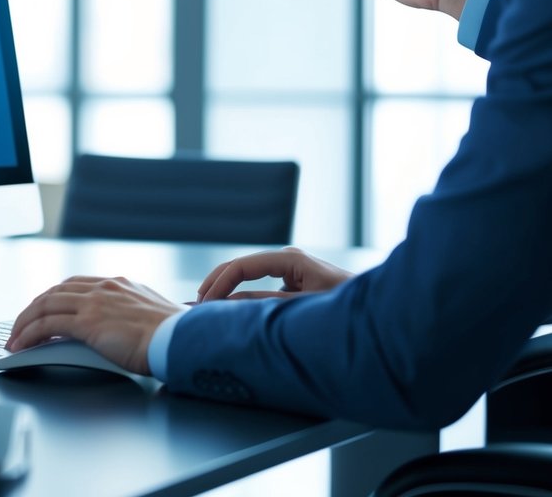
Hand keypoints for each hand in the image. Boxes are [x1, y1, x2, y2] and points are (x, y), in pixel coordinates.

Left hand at [5, 275, 184, 374]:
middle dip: (33, 310)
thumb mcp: (150, 317)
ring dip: (24, 323)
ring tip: (14, 339)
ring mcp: (94, 302)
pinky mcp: (87, 322)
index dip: (54, 298)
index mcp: (119, 285)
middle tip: (20, 326)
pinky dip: (29, 334)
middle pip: (54, 292)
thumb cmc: (175, 336)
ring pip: (45, 305)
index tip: (43, 309)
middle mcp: (103, 288)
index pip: (74, 285)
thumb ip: (130, 317)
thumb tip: (120, 331)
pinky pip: (47, 325)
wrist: (182, 340)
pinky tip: (20, 346)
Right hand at [196, 246, 353, 301]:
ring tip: (205, 308)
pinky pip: (260, 287)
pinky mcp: (295, 283)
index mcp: (290, 259)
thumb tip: (227, 304)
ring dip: (227, 291)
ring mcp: (292, 270)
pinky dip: (242, 297)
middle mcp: (288, 260)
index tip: (202, 304)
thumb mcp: (301, 309)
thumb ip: (263, 305)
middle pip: (240, 267)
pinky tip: (229, 309)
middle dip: (216, 285)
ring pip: (248, 278)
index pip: (241, 266)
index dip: (218, 283)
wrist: (380, 315)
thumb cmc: (347, 312)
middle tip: (193, 306)